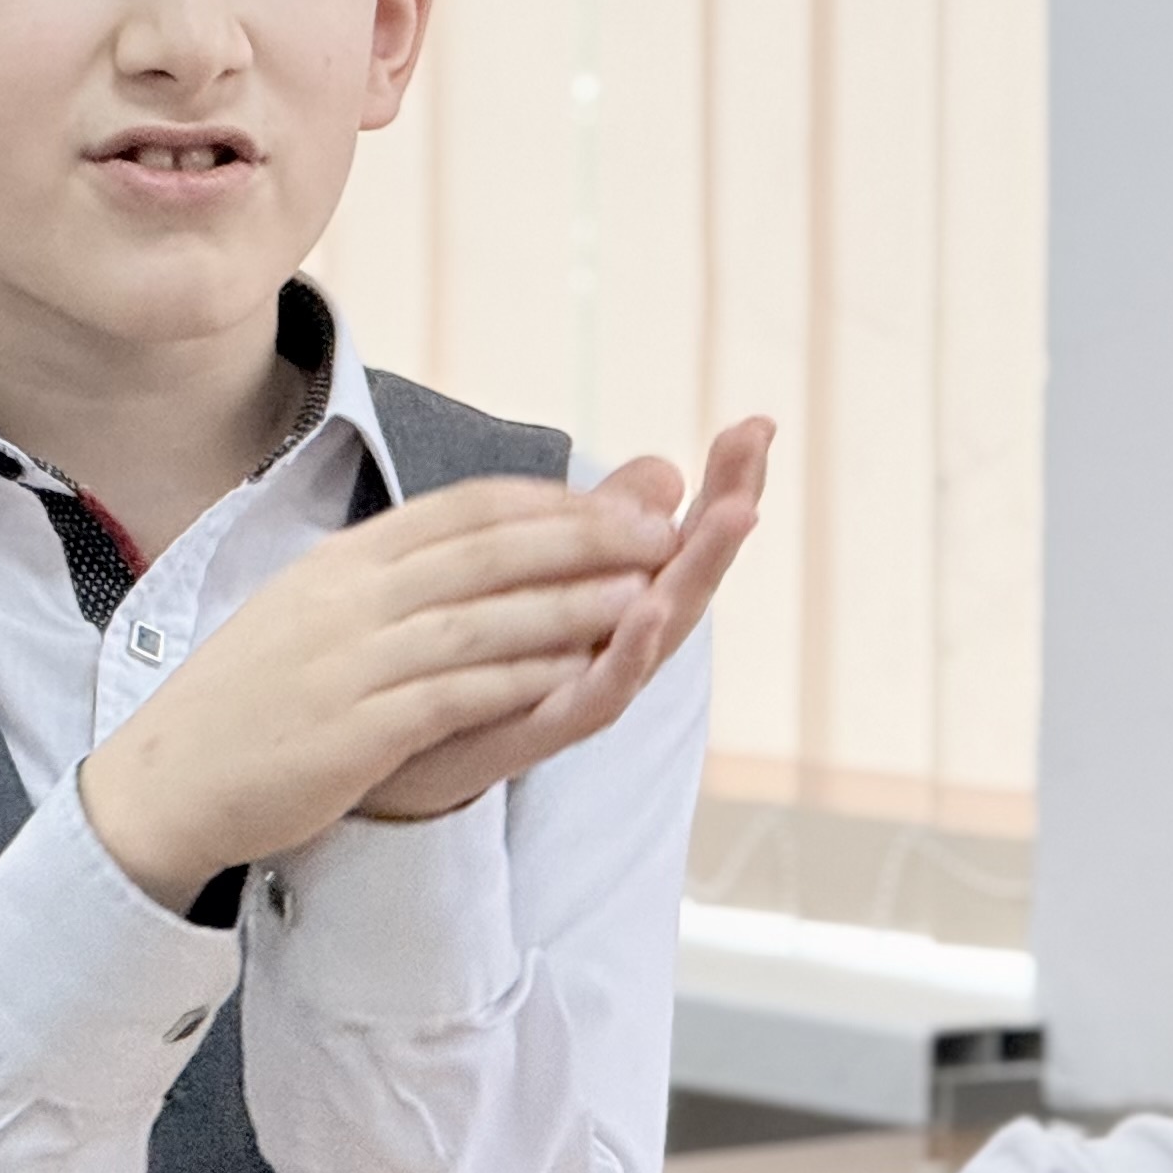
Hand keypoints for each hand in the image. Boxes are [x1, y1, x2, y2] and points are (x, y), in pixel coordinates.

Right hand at [78, 469, 680, 908]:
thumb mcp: (320, 611)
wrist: (165, 781)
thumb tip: (477, 542)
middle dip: (584, 538)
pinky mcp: (353, 727)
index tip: (624, 504)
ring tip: (648, 595)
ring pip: (482, 616)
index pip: (466, 509)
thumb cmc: (255, 698)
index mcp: (346, 561)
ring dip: (571, 603)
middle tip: (662, 532)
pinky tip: (577, 672)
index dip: (554, 503)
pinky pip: (453, 691)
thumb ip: (403, 575)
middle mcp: (349, 596)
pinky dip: (520, 677)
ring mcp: (349, 660)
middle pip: (487, 550)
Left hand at [353, 417, 774, 822]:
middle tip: (757, 451)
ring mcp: (594, 684)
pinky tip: (650, 607)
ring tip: (735, 514)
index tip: (760, 423)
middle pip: (692, 573)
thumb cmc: (492, 656)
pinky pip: (602, 693)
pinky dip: (631, 654)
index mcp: (623, 596)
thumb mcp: (547, 573)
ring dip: (702, 568)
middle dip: (728, 514)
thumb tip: (668, 471)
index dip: (725, 482)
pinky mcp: (551, 728)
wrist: (413, 749)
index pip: (687, 531)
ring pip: (664, 627)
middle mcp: (623, 641)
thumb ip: (602, 524)